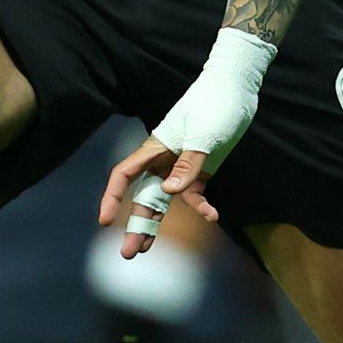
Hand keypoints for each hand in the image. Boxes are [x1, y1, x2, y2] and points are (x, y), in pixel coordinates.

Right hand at [96, 32, 272, 255]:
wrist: (237, 88)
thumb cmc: (215, 105)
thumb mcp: (204, 135)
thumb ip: (188, 165)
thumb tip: (168, 192)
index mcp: (154, 148)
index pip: (124, 175)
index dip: (112, 197)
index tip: (105, 221)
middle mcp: (163, 160)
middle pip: (142, 196)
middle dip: (134, 223)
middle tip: (128, 253)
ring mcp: (181, 166)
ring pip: (162, 201)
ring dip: (156, 224)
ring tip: (146, 251)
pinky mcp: (200, 170)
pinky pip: (194, 195)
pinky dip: (201, 207)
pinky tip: (211, 217)